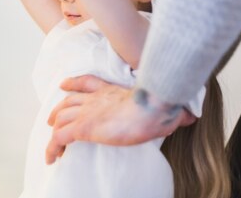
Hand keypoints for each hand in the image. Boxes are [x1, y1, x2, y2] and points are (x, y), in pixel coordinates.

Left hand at [45, 75, 196, 163]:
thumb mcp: (166, 107)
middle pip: (69, 100)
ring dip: (53, 130)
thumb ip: (175, 112)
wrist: (151, 106)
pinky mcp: (84, 127)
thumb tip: (190, 116)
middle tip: (52, 119)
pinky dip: (52, 148)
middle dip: (58, 109)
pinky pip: (60, 138)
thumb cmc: (161, 106)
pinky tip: (50, 158)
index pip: (87, 82)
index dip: (73, 83)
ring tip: (51, 145)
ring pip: (61, 118)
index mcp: (111, 90)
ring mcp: (88, 112)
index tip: (64, 85)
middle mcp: (96, 99)